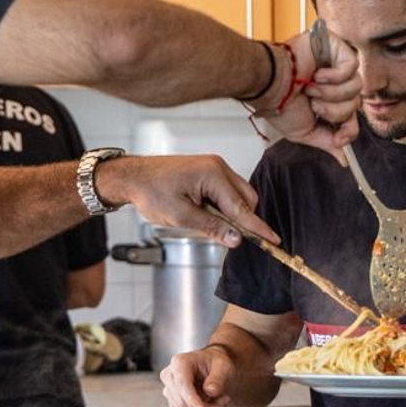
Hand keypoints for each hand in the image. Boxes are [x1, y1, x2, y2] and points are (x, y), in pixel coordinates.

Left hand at [95, 155, 278, 247]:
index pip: (241, 207)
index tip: (273, 240)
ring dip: (231, 212)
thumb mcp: (181, 216)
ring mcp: (214, 167)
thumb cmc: (151, 192)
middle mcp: (217, 166)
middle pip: (246, 199)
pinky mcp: (208, 171)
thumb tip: (236, 239)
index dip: (257, 227)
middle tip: (228, 237)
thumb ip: (212, 228)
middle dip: (242, 220)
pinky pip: (227, 190)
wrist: (133, 177)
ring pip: (238, 195)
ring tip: (205, 222)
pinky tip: (205, 213)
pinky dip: (223, 205)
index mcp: (212, 175)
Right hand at [161, 344, 235, 406]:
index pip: (182, 384)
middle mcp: (170, 376)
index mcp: (180, 362)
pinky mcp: (174, 403)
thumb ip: (218, 378)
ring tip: (224, 400)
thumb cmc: (217, 364)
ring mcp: (170, 391)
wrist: (214, 369)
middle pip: (183, 401)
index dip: (192, 399)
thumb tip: (211, 391)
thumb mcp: (223, 366)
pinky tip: (214, 403)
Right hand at [262, 30, 361, 156]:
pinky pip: (352, 65)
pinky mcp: (335, 46)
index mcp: (327, 99)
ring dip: (332, 93)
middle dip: (335, 110)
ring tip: (311, 89)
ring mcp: (335, 62)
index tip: (338, 136)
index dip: (348, 127)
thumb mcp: (305, 132)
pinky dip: (335, 76)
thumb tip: (344, 159)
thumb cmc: (280, 105)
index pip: (352, 115)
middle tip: (313, 105)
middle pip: (356, 103)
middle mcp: (333, 81)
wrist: (270, 85)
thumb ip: (328, 142)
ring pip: (356, 85)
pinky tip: (317, 75)